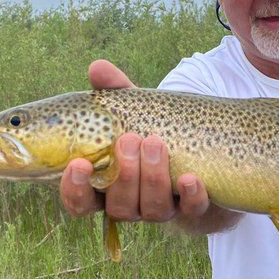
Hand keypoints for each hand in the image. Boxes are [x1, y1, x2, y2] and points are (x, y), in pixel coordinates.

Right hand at [58, 60, 210, 222]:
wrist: (204, 151)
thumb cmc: (155, 130)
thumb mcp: (135, 112)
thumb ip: (115, 93)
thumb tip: (97, 67)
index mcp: (108, 187)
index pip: (80, 202)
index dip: (75, 189)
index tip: (79, 164)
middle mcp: (133, 205)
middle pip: (119, 206)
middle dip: (124, 175)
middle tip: (128, 140)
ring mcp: (164, 210)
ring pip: (152, 209)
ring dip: (152, 177)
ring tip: (155, 142)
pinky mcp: (196, 211)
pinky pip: (192, 211)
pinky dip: (190, 196)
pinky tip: (190, 178)